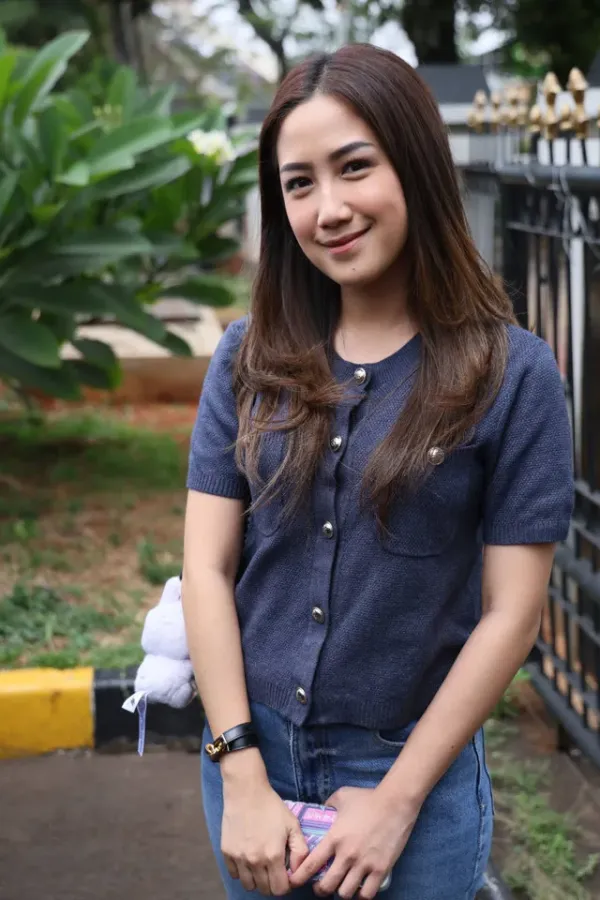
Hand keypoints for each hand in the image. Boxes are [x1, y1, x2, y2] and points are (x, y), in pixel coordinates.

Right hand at [221, 771, 308, 895]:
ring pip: (248, 885)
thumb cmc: (271, 807)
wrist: (246, 792)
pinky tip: (248, 858)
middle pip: (264, 890)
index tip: (285, 875)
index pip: (279, 889)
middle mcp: (255, 861)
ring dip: (256, 880)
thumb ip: (300, 850)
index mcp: (273, 855)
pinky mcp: (226, 852)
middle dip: (272, 883)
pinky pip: (234, 874)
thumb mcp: (293, 825)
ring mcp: (239, 858)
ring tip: (260, 865)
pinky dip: (242, 871)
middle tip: (274, 869)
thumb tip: (297, 871)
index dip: (285, 885)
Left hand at [289, 786, 419, 899]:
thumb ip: (328, 805)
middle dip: (320, 889)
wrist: (395, 802)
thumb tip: (322, 810)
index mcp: (334, 838)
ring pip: (345, 893)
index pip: (311, 864)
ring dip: (341, 892)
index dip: (299, 877)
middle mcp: (347, 855)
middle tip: (321, 886)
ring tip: (342, 886)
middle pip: (327, 886)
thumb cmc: (367, 798)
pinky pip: (367, 894)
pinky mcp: (381, 869)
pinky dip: (361, 895)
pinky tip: (360, 888)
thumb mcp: (342, 796)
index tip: (294, 881)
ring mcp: (364, 864)